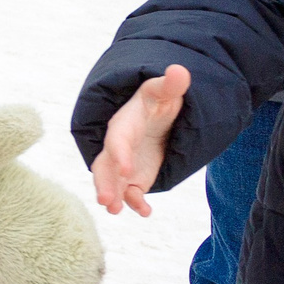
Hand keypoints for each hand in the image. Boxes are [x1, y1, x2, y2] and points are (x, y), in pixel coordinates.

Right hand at [93, 65, 188, 217]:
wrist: (157, 115)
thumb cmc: (158, 100)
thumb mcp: (164, 91)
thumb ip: (171, 84)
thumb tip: (180, 71)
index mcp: (123, 124)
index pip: (117, 140)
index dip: (119, 155)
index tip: (126, 170)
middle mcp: (118, 147)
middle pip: (104, 165)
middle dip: (103, 183)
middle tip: (105, 201)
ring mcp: (124, 164)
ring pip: (112, 183)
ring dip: (113, 197)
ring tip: (114, 211)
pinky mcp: (134, 177)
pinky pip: (131, 193)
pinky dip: (136, 203)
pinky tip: (146, 212)